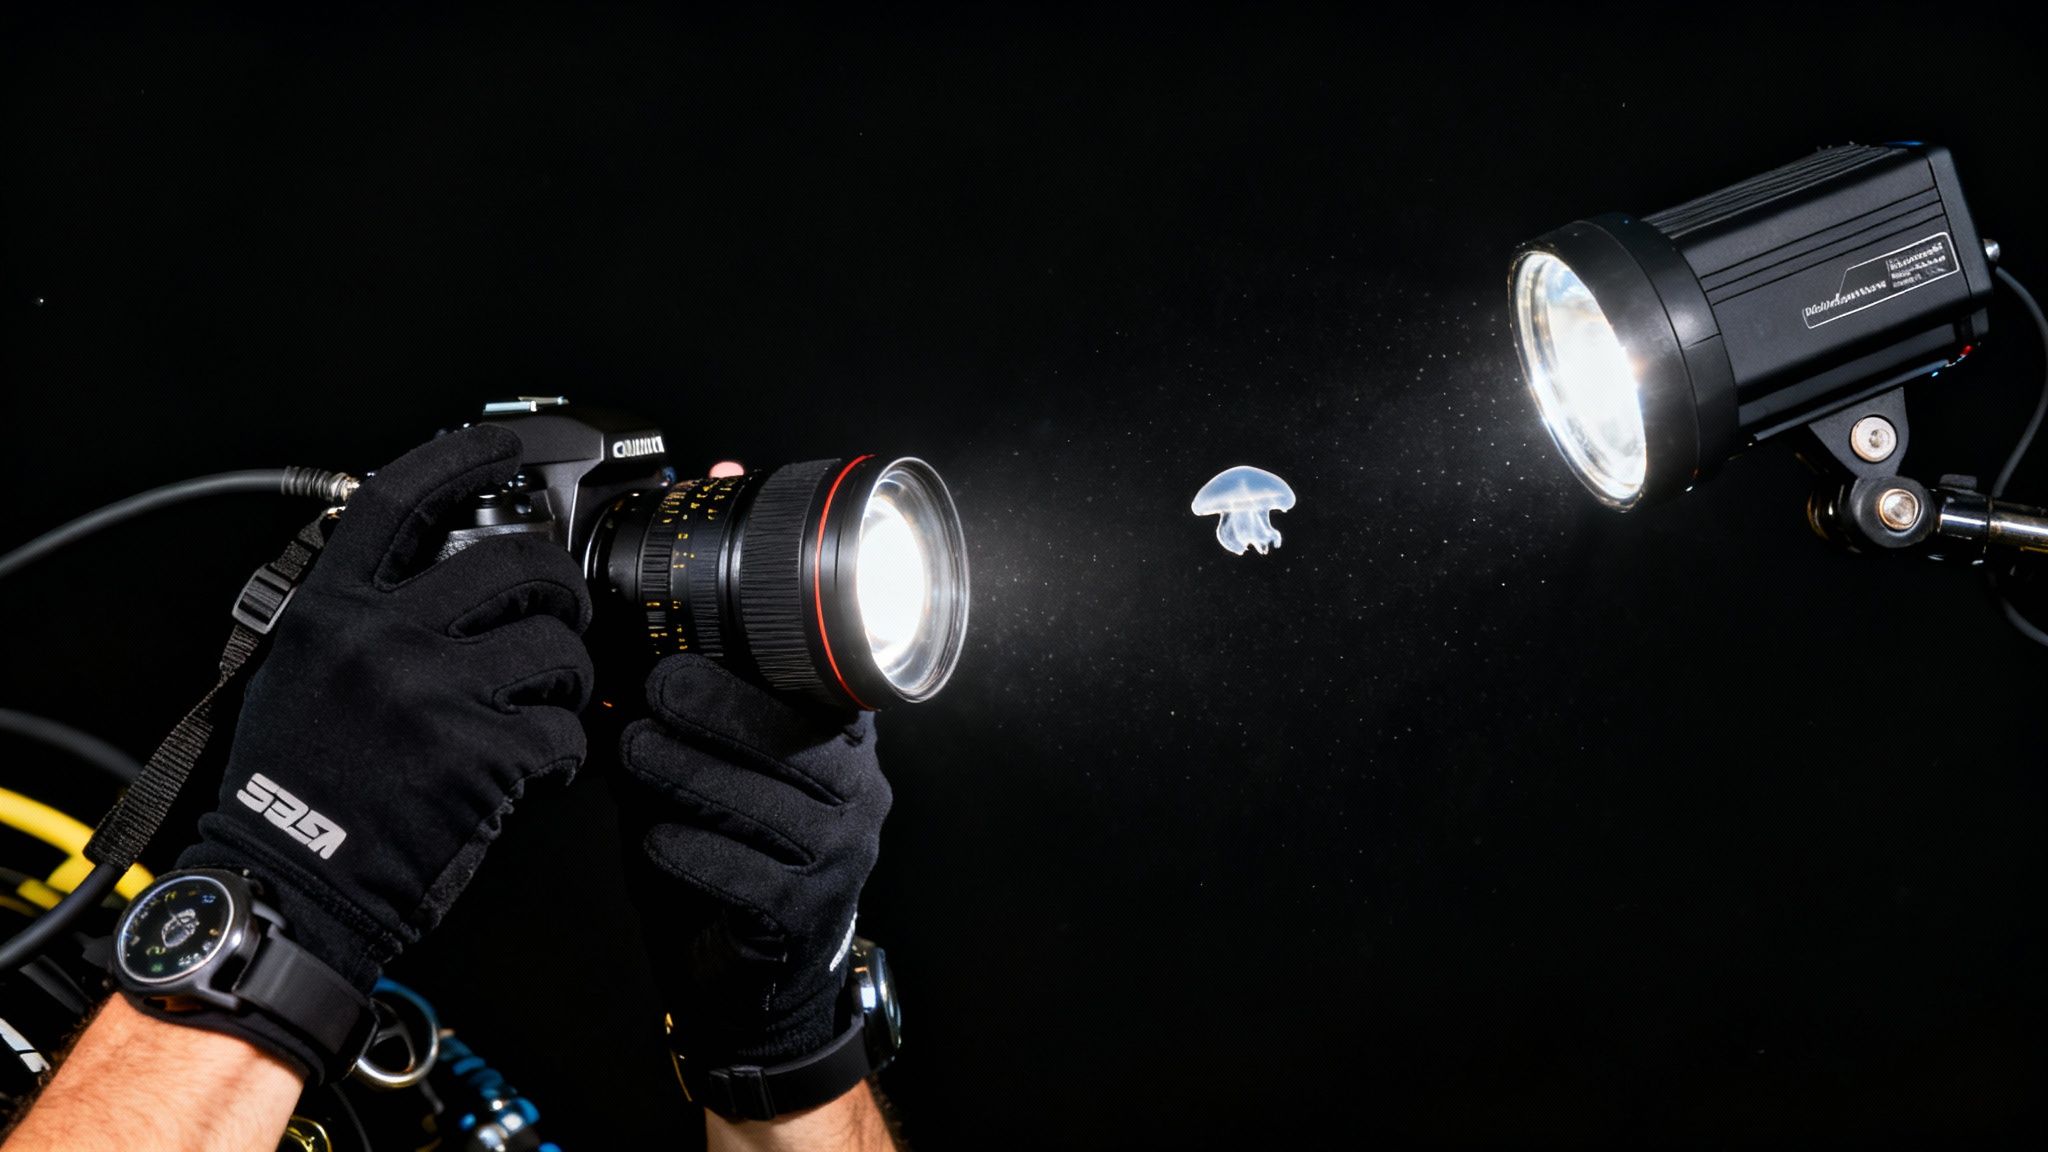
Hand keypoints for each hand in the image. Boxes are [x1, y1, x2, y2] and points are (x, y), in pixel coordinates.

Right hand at [171, 425, 592, 1076]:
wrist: (289, 886)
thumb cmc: (295, 794)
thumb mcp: (297, 675)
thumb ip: (356, 618)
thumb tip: (429, 575)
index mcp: (330, 611)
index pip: (400, 500)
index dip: (462, 459)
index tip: (503, 447)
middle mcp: (380, 638)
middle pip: (516, 563)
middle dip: (561, 586)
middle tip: (565, 612)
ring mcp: (433, 692)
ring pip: (555, 644)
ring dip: (572, 676)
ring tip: (553, 703)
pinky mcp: (479, 754)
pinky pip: (564, 730)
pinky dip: (566, 752)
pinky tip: (539, 769)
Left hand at [617, 655, 890, 1068]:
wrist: (755, 974)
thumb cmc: (731, 856)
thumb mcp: (714, 782)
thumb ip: (694, 734)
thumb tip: (629, 681)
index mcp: (845, 749)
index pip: (820, 694)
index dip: (763, 667)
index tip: (691, 651)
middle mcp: (861, 796)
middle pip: (799, 743)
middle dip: (722, 711)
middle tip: (658, 688)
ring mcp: (842, 858)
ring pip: (771, 807)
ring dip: (696, 775)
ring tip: (635, 751)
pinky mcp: (809, 916)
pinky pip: (753, 880)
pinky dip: (699, 856)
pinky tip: (657, 839)